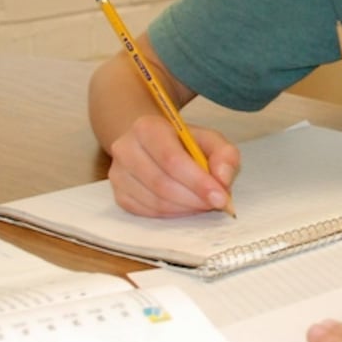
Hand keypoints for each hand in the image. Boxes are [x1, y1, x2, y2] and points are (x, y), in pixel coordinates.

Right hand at [105, 115, 238, 216]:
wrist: (151, 144)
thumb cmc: (183, 143)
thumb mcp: (209, 140)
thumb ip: (224, 155)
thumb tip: (222, 179)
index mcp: (147, 127)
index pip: (171, 159)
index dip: (198, 181)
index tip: (221, 197)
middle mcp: (125, 149)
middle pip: (161, 183)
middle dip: (194, 198)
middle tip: (216, 203)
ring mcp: (118, 174)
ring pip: (155, 202)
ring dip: (185, 208)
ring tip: (203, 203)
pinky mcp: (119, 194)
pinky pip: (147, 212)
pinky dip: (172, 214)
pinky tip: (185, 206)